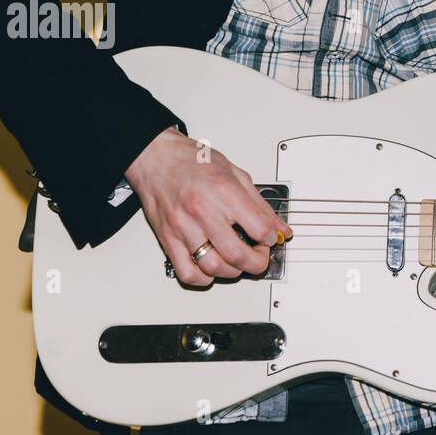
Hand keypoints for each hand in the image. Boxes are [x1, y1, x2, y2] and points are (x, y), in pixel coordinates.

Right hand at [124, 127, 288, 286]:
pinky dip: (204, 278)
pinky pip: (187, 273)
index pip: (259, 229)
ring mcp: (182, 227)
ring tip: (237, 260)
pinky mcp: (167, 239)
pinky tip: (212, 267)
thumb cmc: (192, 161)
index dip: (272, 238)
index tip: (271, 237)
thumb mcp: (235, 173)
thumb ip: (260, 204)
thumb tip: (280, 228)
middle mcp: (202, 211)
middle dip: (257, 263)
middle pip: (238, 255)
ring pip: (213, 268)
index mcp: (223, 192)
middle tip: (259, 256)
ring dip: (232, 271)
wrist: (155, 156)